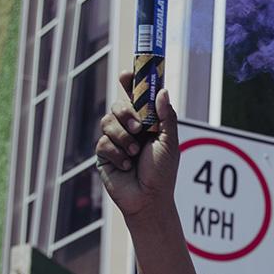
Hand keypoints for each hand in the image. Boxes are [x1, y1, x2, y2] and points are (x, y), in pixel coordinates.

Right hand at [95, 75, 179, 216]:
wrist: (148, 199)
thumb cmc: (162, 172)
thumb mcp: (170, 142)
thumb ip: (166, 117)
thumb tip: (162, 91)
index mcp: (147, 122)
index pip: (136, 97)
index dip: (130, 83)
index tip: (126, 74)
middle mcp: (129, 128)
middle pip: (118, 106)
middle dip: (126, 114)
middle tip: (138, 128)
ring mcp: (115, 140)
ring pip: (108, 122)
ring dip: (123, 138)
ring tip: (134, 154)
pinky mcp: (104, 154)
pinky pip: (103, 143)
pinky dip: (117, 154)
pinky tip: (126, 166)